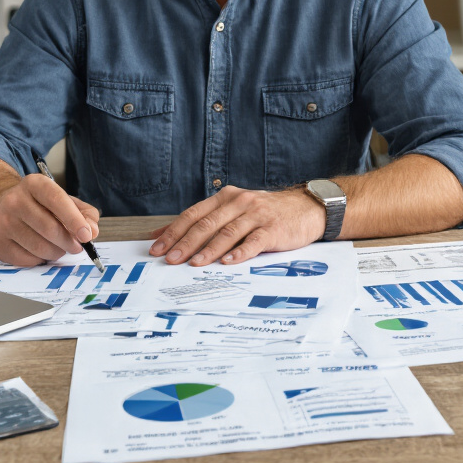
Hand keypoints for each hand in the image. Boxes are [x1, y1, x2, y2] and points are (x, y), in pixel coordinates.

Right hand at [0, 174, 100, 265]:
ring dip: (56, 252)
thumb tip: (92, 231)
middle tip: (78, 247)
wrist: (2, 208)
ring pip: (39, 247)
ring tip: (58, 247)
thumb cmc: (40, 206)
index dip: (74, 220)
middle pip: (49, 228)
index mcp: (34, 184)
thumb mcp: (64, 201)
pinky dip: (40, 260)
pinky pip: (28, 259)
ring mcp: (3, 222)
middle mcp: (14, 200)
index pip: (56, 200)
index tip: (87, 235)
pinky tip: (40, 250)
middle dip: (69, 242)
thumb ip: (84, 213)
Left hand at [148, 186, 324, 265]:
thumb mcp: (233, 211)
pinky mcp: (273, 228)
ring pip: (227, 233)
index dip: (173, 232)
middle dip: (185, 243)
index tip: (156, 248)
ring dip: (209, 250)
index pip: (193, 215)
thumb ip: (202, 221)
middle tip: (170, 260)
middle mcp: (238, 203)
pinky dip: (240, 252)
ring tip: (194, 264)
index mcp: (224, 198)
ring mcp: (256, 215)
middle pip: (206, 224)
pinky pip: (254, 241)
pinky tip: (229, 262)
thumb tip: (162, 234)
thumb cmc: (264, 213)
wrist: (306, 208)